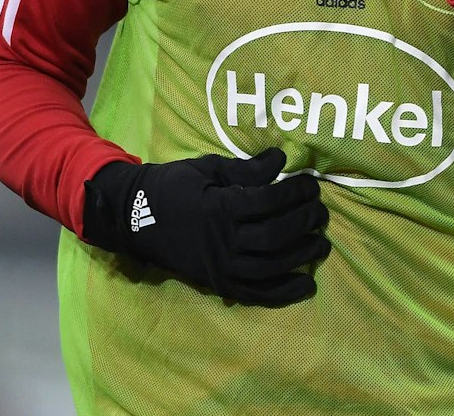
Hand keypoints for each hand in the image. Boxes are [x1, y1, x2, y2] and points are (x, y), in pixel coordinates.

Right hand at [82, 147, 329, 305]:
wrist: (131, 218)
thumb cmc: (171, 187)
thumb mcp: (207, 169)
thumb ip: (246, 168)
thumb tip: (281, 159)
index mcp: (219, 208)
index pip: (270, 201)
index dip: (297, 192)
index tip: (311, 184)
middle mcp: (222, 241)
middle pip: (276, 236)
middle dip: (305, 222)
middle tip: (320, 211)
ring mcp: (219, 267)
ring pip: (271, 266)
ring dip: (302, 255)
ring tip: (321, 242)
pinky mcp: (216, 283)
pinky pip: (255, 294)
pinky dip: (283, 293)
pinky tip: (307, 284)